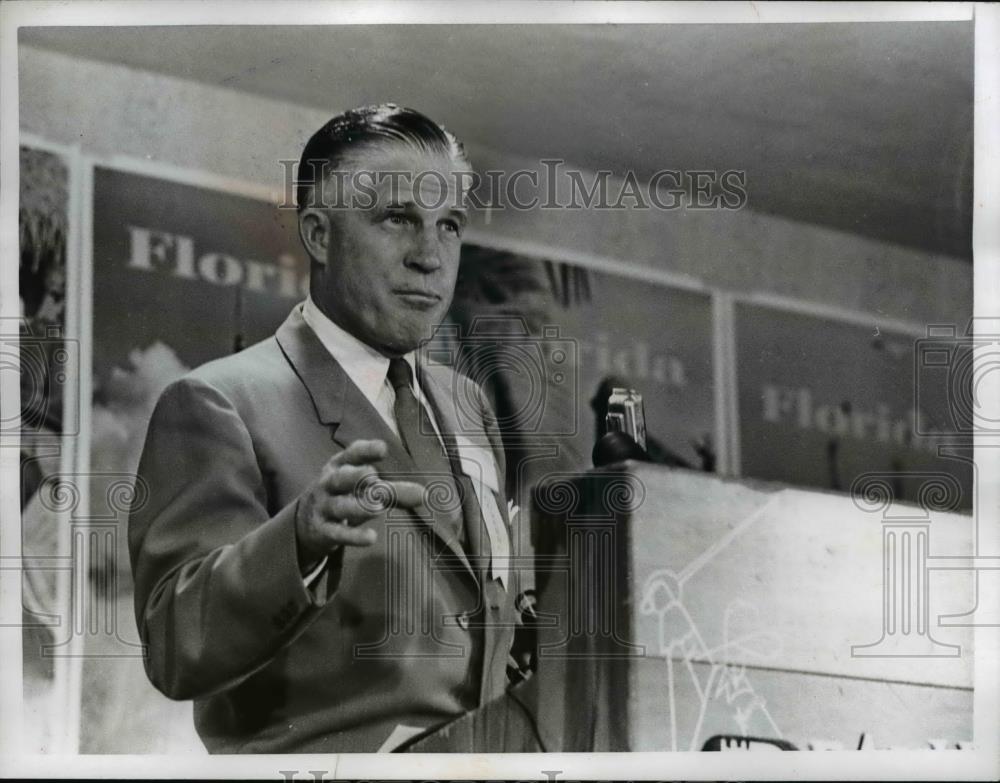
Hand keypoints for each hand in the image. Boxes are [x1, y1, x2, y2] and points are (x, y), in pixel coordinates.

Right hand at [294, 439, 424, 570]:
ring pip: (340, 506)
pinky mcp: (323, 530)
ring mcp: (324, 507)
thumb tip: (425, 495)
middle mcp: (329, 484)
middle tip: (373, 475)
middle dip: (355, 476)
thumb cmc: (342, 496)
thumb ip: (394, 491)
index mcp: (339, 466)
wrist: (304, 523)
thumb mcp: (363, 489)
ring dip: (358, 506)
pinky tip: (371, 538)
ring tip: (377, 507)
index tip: (383, 448)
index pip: (351, 454)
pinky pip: (338, 533)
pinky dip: (354, 536)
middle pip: (341, 478)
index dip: (365, 450)